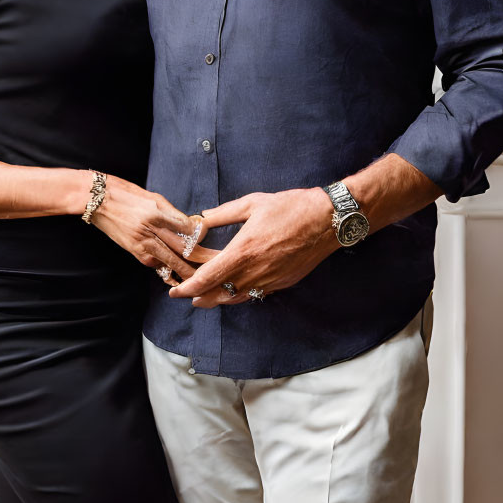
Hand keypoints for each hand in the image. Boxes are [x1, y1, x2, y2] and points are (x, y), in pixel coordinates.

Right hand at [92, 177, 218, 283]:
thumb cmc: (125, 193)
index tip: (211, 242)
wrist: (97, 199)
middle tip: (213, 267)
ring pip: (169, 259)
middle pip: (180, 247)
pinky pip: (153, 263)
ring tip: (198, 279)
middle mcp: (151, 227)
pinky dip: (165, 270)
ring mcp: (142, 240)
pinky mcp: (134, 250)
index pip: (185, 227)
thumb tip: (187, 226)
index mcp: (157, 210)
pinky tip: (174, 278)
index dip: (200, 236)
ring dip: (184, 271)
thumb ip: (171, 213)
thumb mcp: (152, 197)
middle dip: (198, 258)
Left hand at [167, 188, 335, 307]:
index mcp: (243, 250)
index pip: (208, 278)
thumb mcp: (252, 203)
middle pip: (219, 294)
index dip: (189, 287)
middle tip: (184, 295)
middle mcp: (255, 271)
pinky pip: (255, 294)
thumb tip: (202, 219)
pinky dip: (240, 295)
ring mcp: (270, 280)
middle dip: (199, 297)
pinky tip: (234, 289)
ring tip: (204, 297)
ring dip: (218, 299)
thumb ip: (223, 213)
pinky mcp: (283, 283)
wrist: (326, 221)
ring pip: (237, 298)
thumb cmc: (290, 207)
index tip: (176, 291)